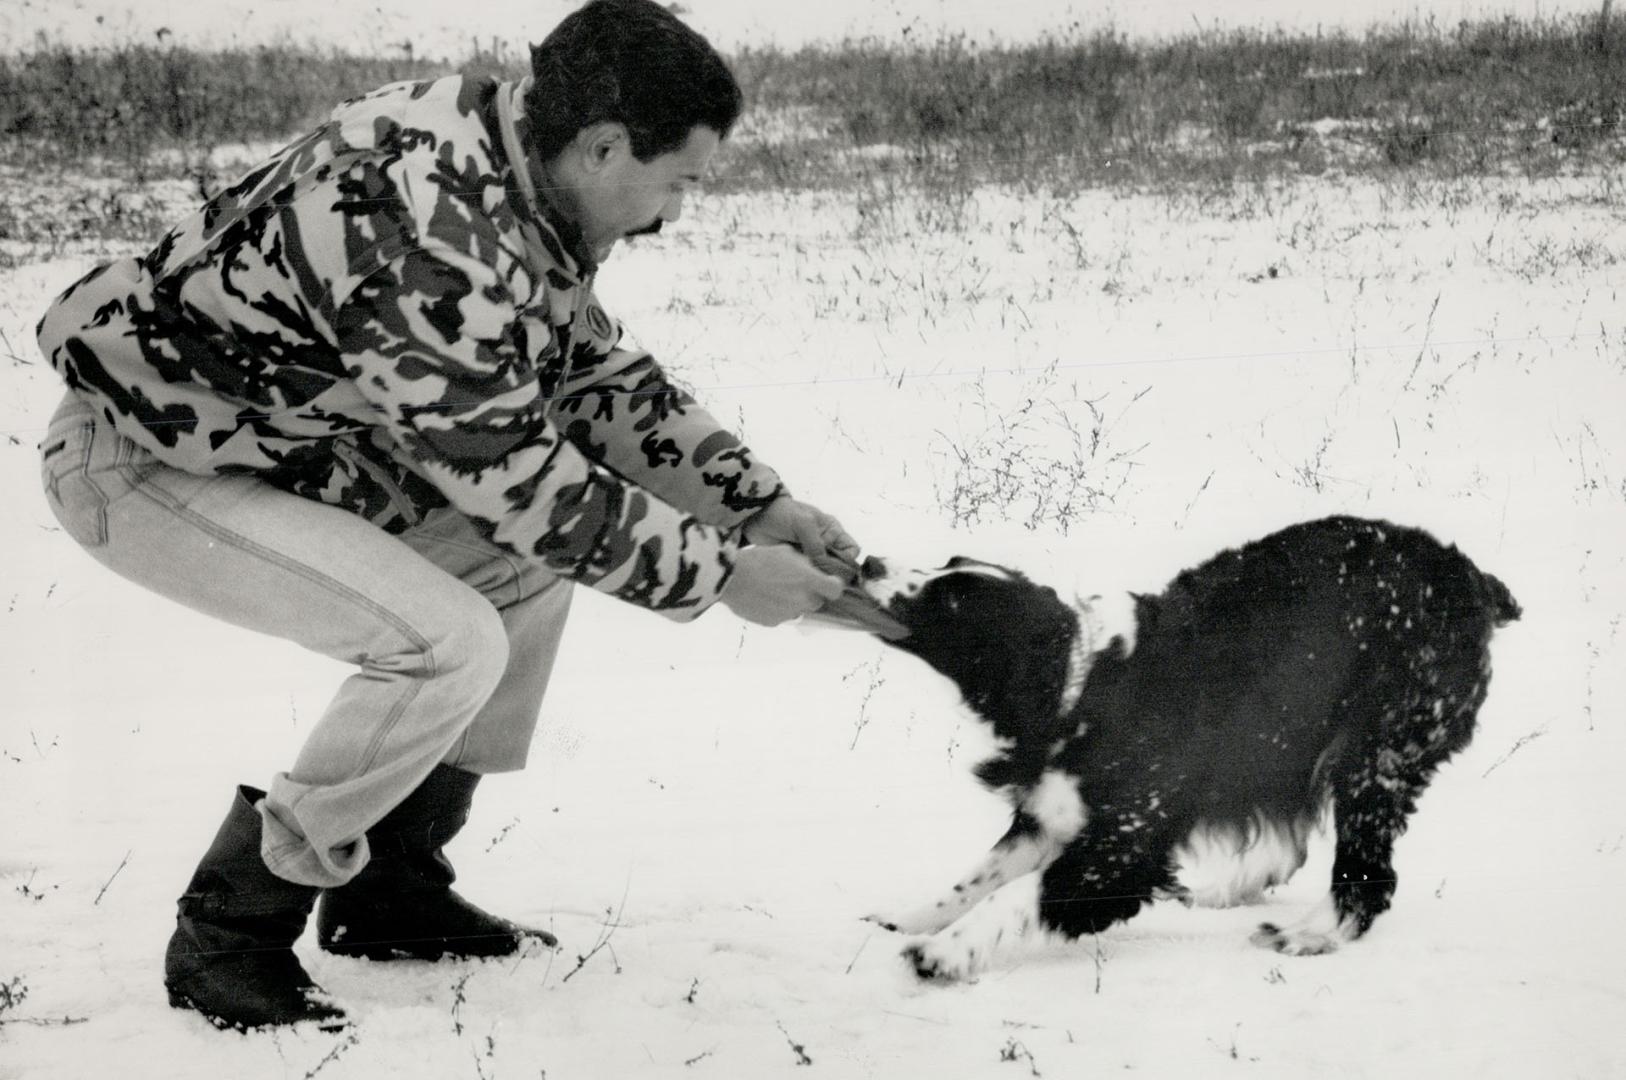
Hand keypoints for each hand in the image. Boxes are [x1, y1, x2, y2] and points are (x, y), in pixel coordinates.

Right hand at [720, 544, 844, 626]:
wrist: (732, 578)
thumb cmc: (759, 560)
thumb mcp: (786, 551)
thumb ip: (805, 563)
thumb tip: (812, 569)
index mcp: (810, 581)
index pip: (836, 590)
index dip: (833, 585)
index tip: (827, 581)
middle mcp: (803, 600)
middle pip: (817, 601)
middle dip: (810, 592)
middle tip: (793, 581)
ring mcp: (789, 614)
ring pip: (799, 609)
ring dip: (793, 600)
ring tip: (774, 587)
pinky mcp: (774, 622)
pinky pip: (782, 615)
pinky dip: (777, 608)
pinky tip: (764, 596)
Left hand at [743, 497, 861, 579]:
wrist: (755, 517)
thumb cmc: (783, 514)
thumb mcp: (803, 523)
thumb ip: (816, 544)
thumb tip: (824, 567)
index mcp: (832, 531)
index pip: (851, 550)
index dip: (848, 561)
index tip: (837, 571)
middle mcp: (826, 545)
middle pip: (839, 566)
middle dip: (834, 576)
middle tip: (824, 584)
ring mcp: (811, 556)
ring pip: (824, 573)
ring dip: (819, 580)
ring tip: (812, 587)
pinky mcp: (798, 565)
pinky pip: (808, 577)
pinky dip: (807, 582)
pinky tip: (803, 588)